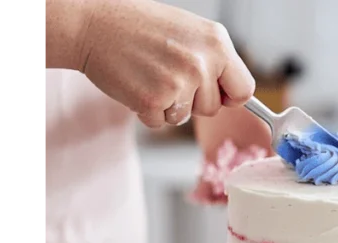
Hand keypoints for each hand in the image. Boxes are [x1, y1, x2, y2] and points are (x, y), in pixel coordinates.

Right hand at [79, 0, 254, 127]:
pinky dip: (146, 110)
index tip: (216, 93)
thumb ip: (214, 60)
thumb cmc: (139, 26)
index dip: (229, 96)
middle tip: (166, 73)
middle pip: (212, 108)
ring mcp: (179, 83)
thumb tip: (234, 93)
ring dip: (168, 105)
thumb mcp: (190, 33)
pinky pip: (160, 122)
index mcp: (217, 42)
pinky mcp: (154, 101)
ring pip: (185, 117)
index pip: (244, 89)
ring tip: (150, 74)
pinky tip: (136, 84)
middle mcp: (203, 63)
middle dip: (191, 100)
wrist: (93, 24)